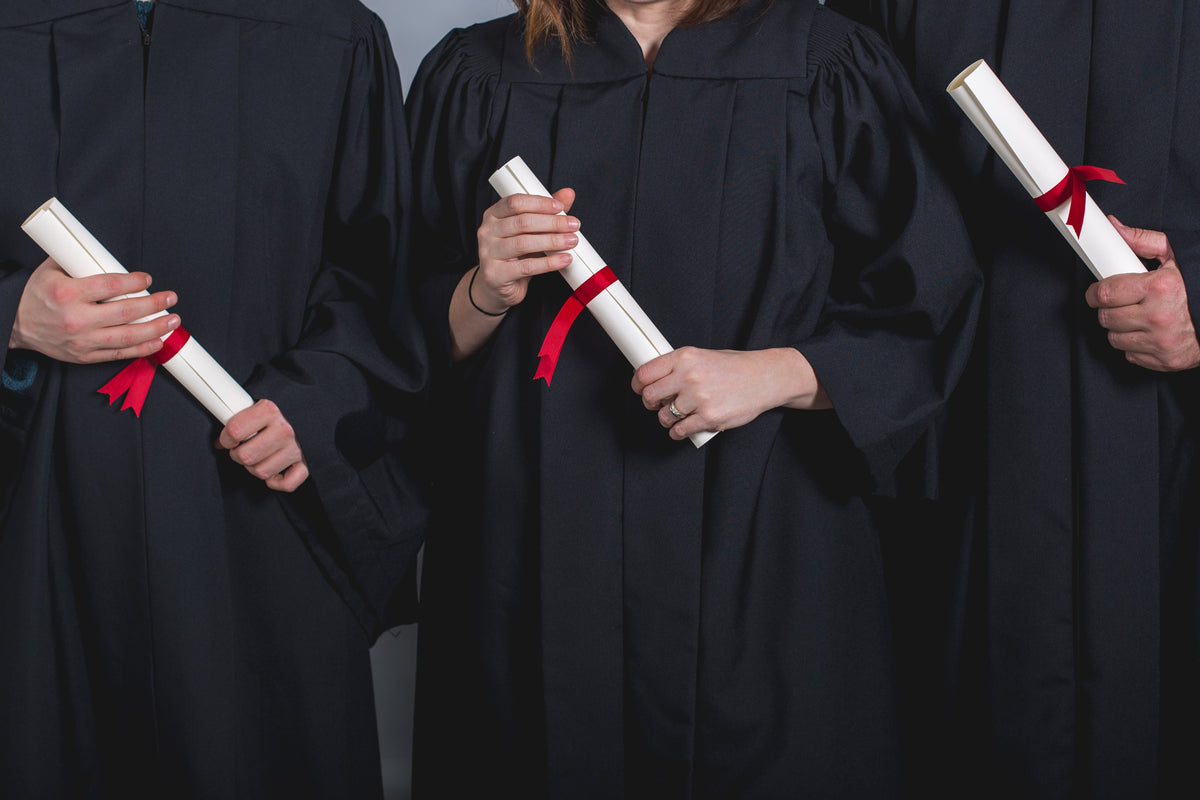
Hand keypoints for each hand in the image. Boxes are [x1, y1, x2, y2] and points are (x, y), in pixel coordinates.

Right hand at [9, 257, 180, 363]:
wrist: (15, 324)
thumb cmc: (36, 294)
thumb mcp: (51, 270)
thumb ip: (79, 261)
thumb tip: (106, 253)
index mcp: (68, 293)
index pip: (111, 286)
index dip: (135, 282)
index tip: (148, 280)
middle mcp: (77, 318)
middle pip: (126, 311)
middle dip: (154, 305)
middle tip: (171, 298)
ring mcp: (82, 340)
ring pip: (127, 336)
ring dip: (156, 328)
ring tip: (173, 321)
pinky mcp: (85, 356)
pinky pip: (119, 353)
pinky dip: (142, 349)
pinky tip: (158, 341)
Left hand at [217, 399, 308, 491]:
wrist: (307, 412)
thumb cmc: (274, 413)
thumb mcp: (254, 406)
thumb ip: (236, 419)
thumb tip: (218, 442)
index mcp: (270, 410)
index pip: (234, 431)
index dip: (226, 438)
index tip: (228, 438)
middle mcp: (285, 430)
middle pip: (245, 456)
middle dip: (238, 455)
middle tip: (242, 448)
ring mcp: (296, 448)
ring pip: (261, 472)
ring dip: (255, 467)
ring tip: (258, 456)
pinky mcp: (306, 464)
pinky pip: (287, 483)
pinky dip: (277, 482)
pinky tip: (273, 471)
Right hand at [471, 188, 578, 312]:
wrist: (496, 286)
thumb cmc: (514, 255)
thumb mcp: (529, 232)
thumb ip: (546, 212)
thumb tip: (568, 194)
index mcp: (493, 215)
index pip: (515, 202)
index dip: (539, 203)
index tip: (560, 207)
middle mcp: (487, 232)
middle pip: (522, 222)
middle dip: (552, 223)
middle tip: (574, 225)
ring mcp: (488, 253)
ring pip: (524, 243)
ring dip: (553, 241)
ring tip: (572, 241)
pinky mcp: (495, 274)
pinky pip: (527, 267)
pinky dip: (549, 263)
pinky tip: (564, 259)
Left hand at [631, 347, 829, 440]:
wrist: (765, 378)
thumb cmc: (735, 367)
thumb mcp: (703, 356)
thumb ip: (679, 366)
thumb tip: (653, 379)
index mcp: (685, 357)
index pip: (645, 373)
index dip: (638, 384)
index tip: (639, 389)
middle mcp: (689, 376)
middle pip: (649, 396)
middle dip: (651, 403)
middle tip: (659, 404)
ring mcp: (698, 398)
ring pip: (663, 416)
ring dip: (667, 419)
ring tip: (678, 415)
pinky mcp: (709, 418)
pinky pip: (679, 430)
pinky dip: (678, 432)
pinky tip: (684, 427)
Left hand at [1085, 217, 1199, 371]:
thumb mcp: (1176, 257)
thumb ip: (1143, 242)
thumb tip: (1114, 228)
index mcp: (1160, 287)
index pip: (1106, 293)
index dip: (1095, 292)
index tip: (1096, 292)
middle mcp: (1159, 317)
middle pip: (1106, 317)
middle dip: (1108, 309)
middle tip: (1121, 302)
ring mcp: (1162, 342)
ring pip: (1114, 338)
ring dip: (1120, 328)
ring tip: (1138, 316)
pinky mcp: (1165, 360)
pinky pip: (1130, 355)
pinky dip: (1135, 345)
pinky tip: (1149, 332)